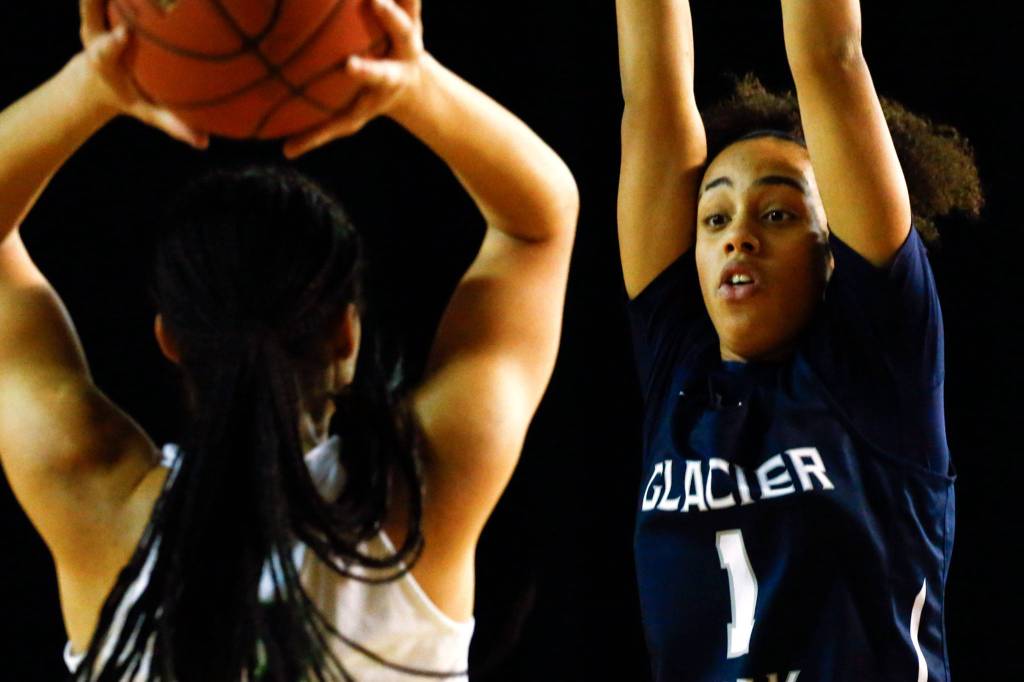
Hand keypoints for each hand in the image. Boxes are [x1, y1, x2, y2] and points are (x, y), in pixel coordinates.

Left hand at [78, 0, 207, 147]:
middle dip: (103, 2)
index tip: (124, 36)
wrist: (99, 77)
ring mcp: (94, 14)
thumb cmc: (130, 95)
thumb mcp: (148, 112)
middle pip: (92, 6)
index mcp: (102, 58)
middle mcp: (94, 31)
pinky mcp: (99, 5)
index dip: (112, 41)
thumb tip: (203, 142)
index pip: (104, 47)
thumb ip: (172, 124)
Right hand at [283, 0, 423, 158]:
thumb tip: (285, 151)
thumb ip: (320, 133)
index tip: (350, 66)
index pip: (377, 73)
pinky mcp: (410, 4)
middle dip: (389, 16)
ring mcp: (410, 22)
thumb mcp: (350, 118)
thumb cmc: (370, 100)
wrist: (410, 82)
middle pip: (400, 29)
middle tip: (374, 1)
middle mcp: (405, 45)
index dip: (366, 70)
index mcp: (390, 74)